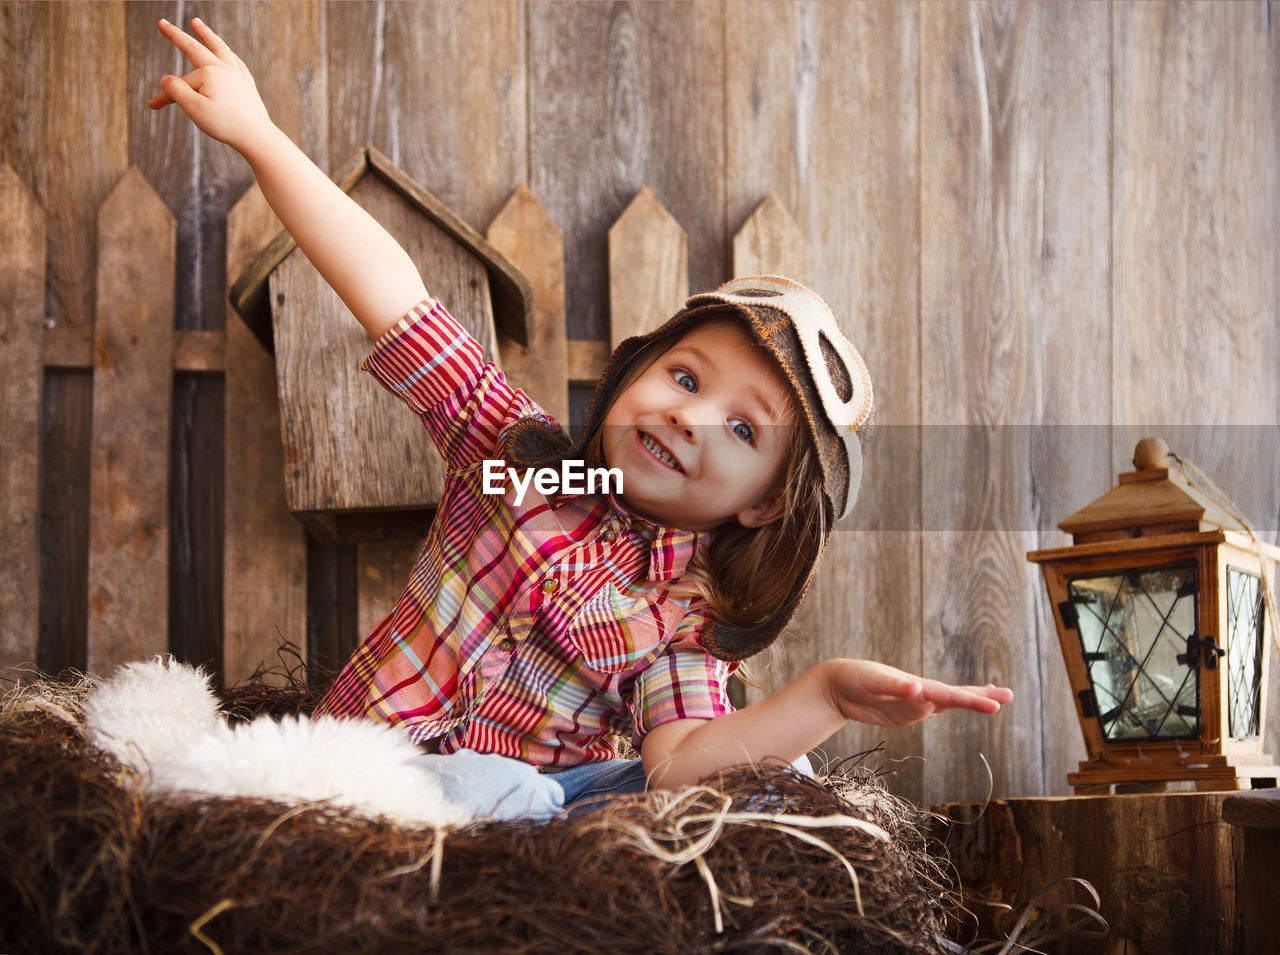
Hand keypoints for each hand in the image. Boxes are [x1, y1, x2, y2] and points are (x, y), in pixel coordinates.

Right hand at [148, 18, 274, 152]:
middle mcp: (224, 68)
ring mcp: (237, 74)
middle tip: (162, 23)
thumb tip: (166, 79)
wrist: (257, 137)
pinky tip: (227, 53)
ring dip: (206, 34)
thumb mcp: (194, 109)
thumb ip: (176, 91)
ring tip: (196, 22)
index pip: (179, 82)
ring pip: (219, 48)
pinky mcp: (247, 84)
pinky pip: (236, 63)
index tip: (153, 106)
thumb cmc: (226, 124)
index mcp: (209, 73)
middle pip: (195, 48)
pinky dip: (228, 54)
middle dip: (177, 36)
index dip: (165, 95)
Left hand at [824, 659, 1012, 727]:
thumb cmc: (854, 678)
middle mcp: (921, 693)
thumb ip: (894, 687)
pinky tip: (963, 701)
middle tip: (1009, 696)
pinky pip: (935, 710)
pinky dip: (952, 705)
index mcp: (916, 685)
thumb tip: (917, 688)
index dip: (972, 701)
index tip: (995, 705)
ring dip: (972, 700)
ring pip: (949, 702)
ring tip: (997, 700)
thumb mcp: (872, 682)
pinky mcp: (907, 713)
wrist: (838, 684)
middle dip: (980, 697)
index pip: (949, 695)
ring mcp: (916, 703)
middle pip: (955, 696)